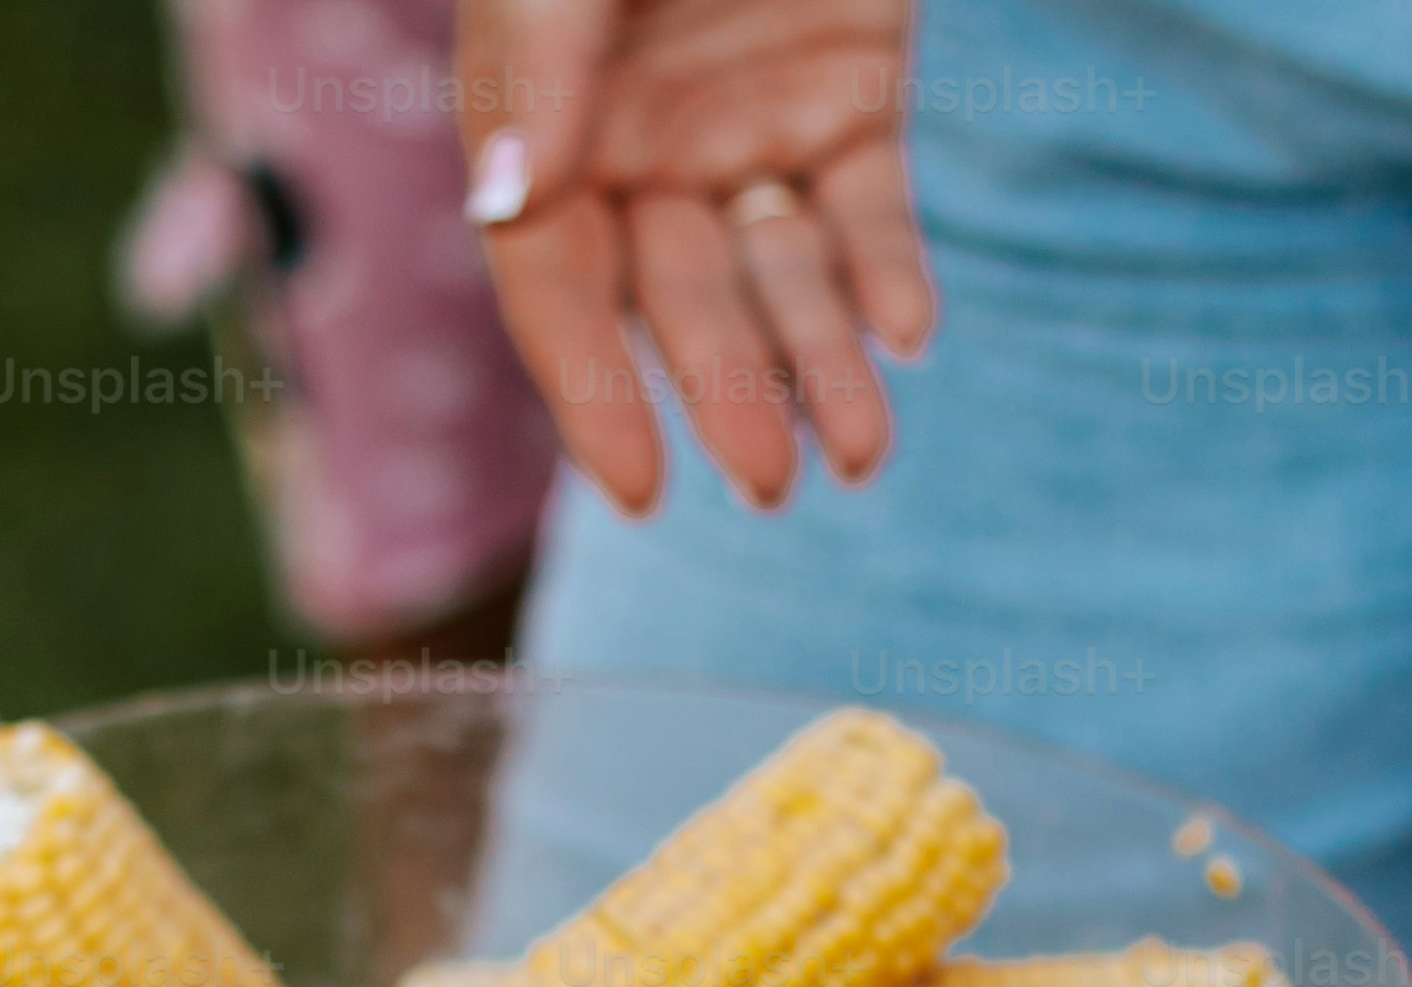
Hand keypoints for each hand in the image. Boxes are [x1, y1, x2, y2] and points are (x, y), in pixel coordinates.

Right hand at [452, 0, 936, 515]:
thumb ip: (537, 73)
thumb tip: (504, 204)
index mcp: (548, 128)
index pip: (557, 287)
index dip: (592, 391)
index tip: (639, 488)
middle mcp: (644, 150)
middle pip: (683, 302)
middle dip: (728, 395)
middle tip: (770, 483)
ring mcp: (750, 130)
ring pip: (786, 277)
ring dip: (822, 366)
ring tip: (864, 452)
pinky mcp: (852, 97)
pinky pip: (871, 209)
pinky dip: (888, 275)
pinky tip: (907, 333)